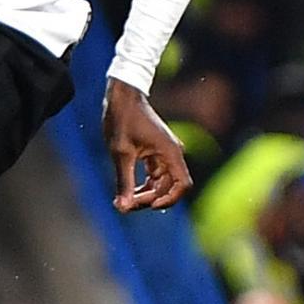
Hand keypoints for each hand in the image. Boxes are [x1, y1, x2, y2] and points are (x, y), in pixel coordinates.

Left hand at [104, 79, 191, 212]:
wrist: (122, 96)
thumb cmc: (123, 119)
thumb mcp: (121, 153)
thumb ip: (124, 181)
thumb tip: (124, 208)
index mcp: (170, 152)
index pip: (183, 185)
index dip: (169, 199)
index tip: (150, 205)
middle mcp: (172, 153)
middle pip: (169, 187)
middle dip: (148, 199)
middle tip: (125, 204)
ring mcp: (164, 153)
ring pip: (160, 183)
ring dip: (144, 194)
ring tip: (122, 200)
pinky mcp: (155, 152)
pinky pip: (153, 175)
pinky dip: (142, 184)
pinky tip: (125, 190)